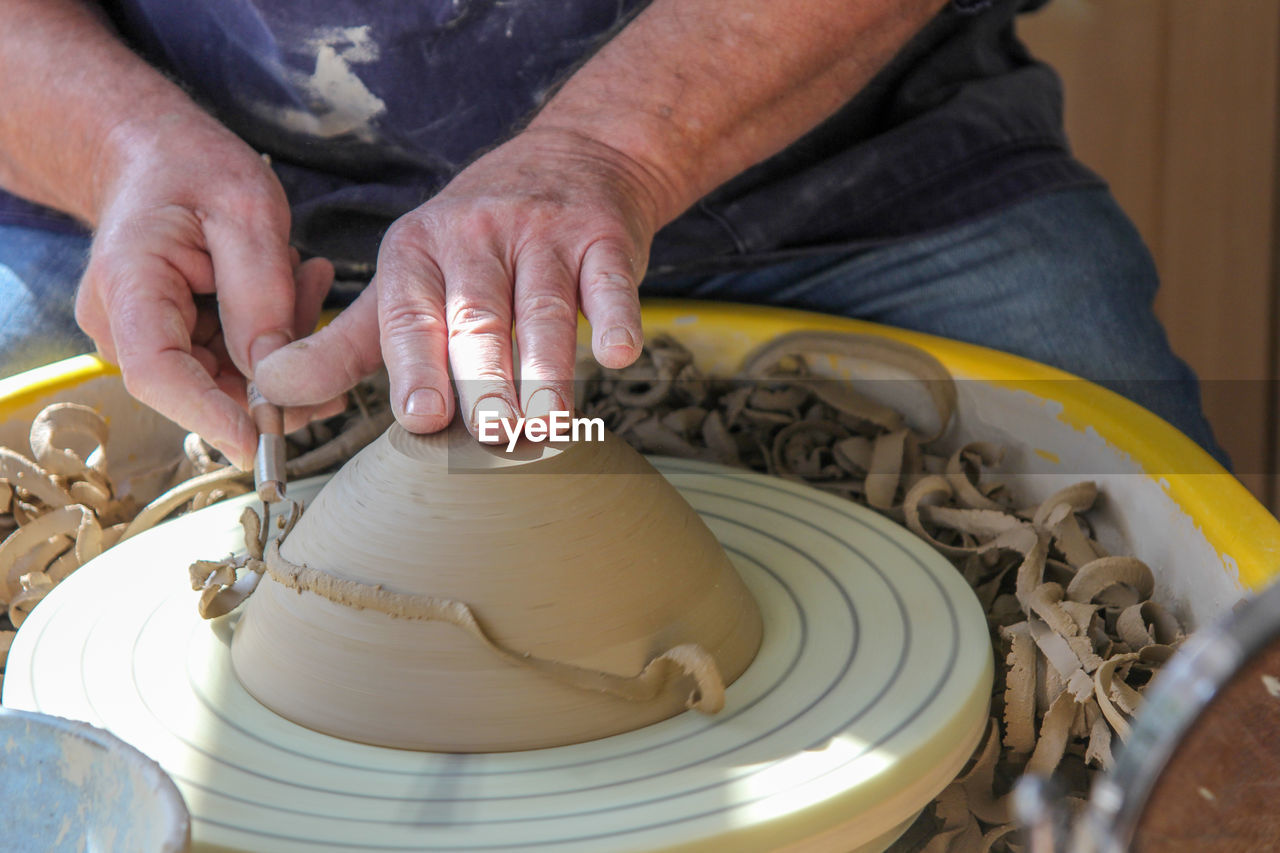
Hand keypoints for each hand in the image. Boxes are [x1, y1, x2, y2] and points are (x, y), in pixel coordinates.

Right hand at [75, 112, 343, 468]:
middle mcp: (125, 325)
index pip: (159, 375)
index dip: (211, 416)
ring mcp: (150, 338)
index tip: (260, 443)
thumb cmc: (192, 167)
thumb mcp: (245, 210)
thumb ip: (260, 293)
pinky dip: (275, 333)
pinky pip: (236, 360)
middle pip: (206, 386)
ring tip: (302, 273)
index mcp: (129, 286)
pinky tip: (294, 285)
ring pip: (232, 377)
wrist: (157, 154)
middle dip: (277, 367)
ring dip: (282, 342)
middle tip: (315, 298)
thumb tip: (274, 374)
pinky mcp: (179, 341)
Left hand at [254, 127, 664, 436]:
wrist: (573, 158)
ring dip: (547, 370)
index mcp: (415, 250)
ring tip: (549, 423)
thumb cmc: (477, 242)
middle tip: (492, 432)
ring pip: (543, 309)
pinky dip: (616, 317)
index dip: (415, 367)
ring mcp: (541, 233)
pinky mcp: (603, 237)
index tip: (422, 417)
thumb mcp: (406, 277)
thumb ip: (347, 343)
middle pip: (477, 319)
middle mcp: (474, 236)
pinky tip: (619, 353)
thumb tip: (272, 392)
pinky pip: (610, 281)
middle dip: (484, 379)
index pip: (410, 316)